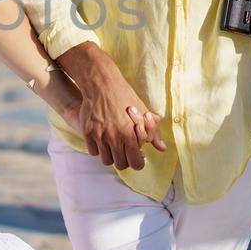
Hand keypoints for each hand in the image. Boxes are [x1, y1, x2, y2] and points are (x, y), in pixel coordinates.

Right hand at [58, 43, 164, 170]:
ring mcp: (99, 136)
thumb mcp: (143, 112)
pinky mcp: (88, 132)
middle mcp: (114, 137)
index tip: (136, 157)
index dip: (137, 162)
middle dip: (124, 160)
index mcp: (130, 134)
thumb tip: (162, 148)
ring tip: (113, 145)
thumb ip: (153, 133)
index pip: (136, 163)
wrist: (102, 84)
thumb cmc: (125, 97)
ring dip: (110, 155)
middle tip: (124, 151)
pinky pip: (93, 151)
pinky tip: (102, 139)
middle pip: (120, 164)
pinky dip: (97, 148)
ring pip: (106, 160)